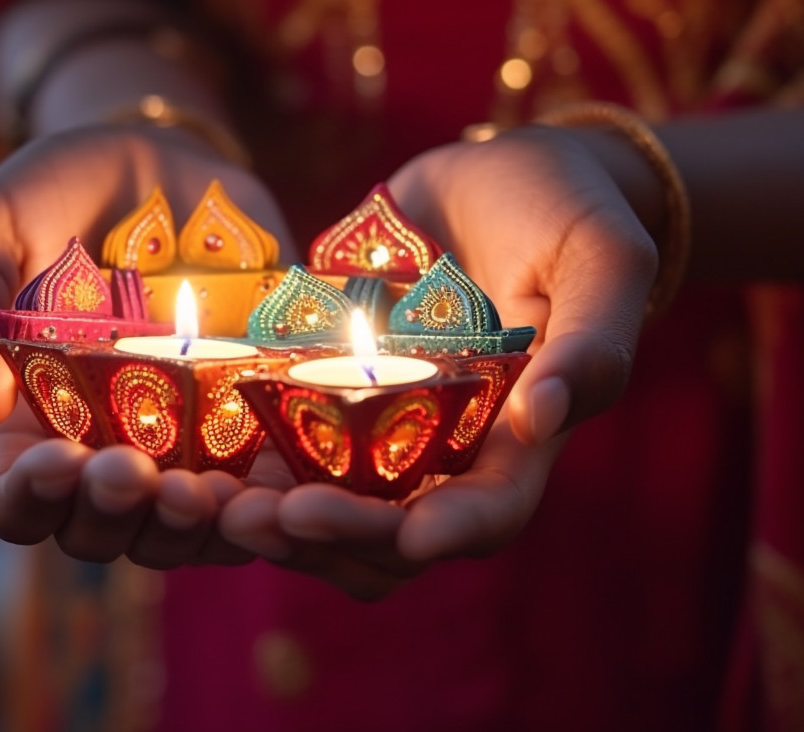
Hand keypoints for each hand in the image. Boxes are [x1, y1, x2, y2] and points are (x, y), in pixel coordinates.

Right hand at [0, 124, 289, 564]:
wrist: (163, 161)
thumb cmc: (56, 193)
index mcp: (29, 422)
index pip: (16, 502)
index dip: (31, 501)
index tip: (60, 461)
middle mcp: (103, 449)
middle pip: (99, 533)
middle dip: (114, 516)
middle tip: (134, 471)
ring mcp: (181, 445)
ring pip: (178, 533)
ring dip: (187, 528)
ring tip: (201, 491)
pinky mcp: (253, 427)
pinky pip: (260, 499)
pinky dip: (265, 511)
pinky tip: (272, 492)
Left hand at [221, 126, 658, 597]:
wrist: (495, 173)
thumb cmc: (566, 209)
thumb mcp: (601, 257)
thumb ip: (594, 337)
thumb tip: (547, 415)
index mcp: (522, 438)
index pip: (492, 509)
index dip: (452, 530)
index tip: (409, 537)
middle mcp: (449, 451)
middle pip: (395, 535)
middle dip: (336, 538)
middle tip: (268, 519)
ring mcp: (385, 428)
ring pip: (333, 511)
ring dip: (279, 522)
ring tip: (220, 507)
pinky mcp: (330, 393)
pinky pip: (285, 451)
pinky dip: (248, 466)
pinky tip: (203, 462)